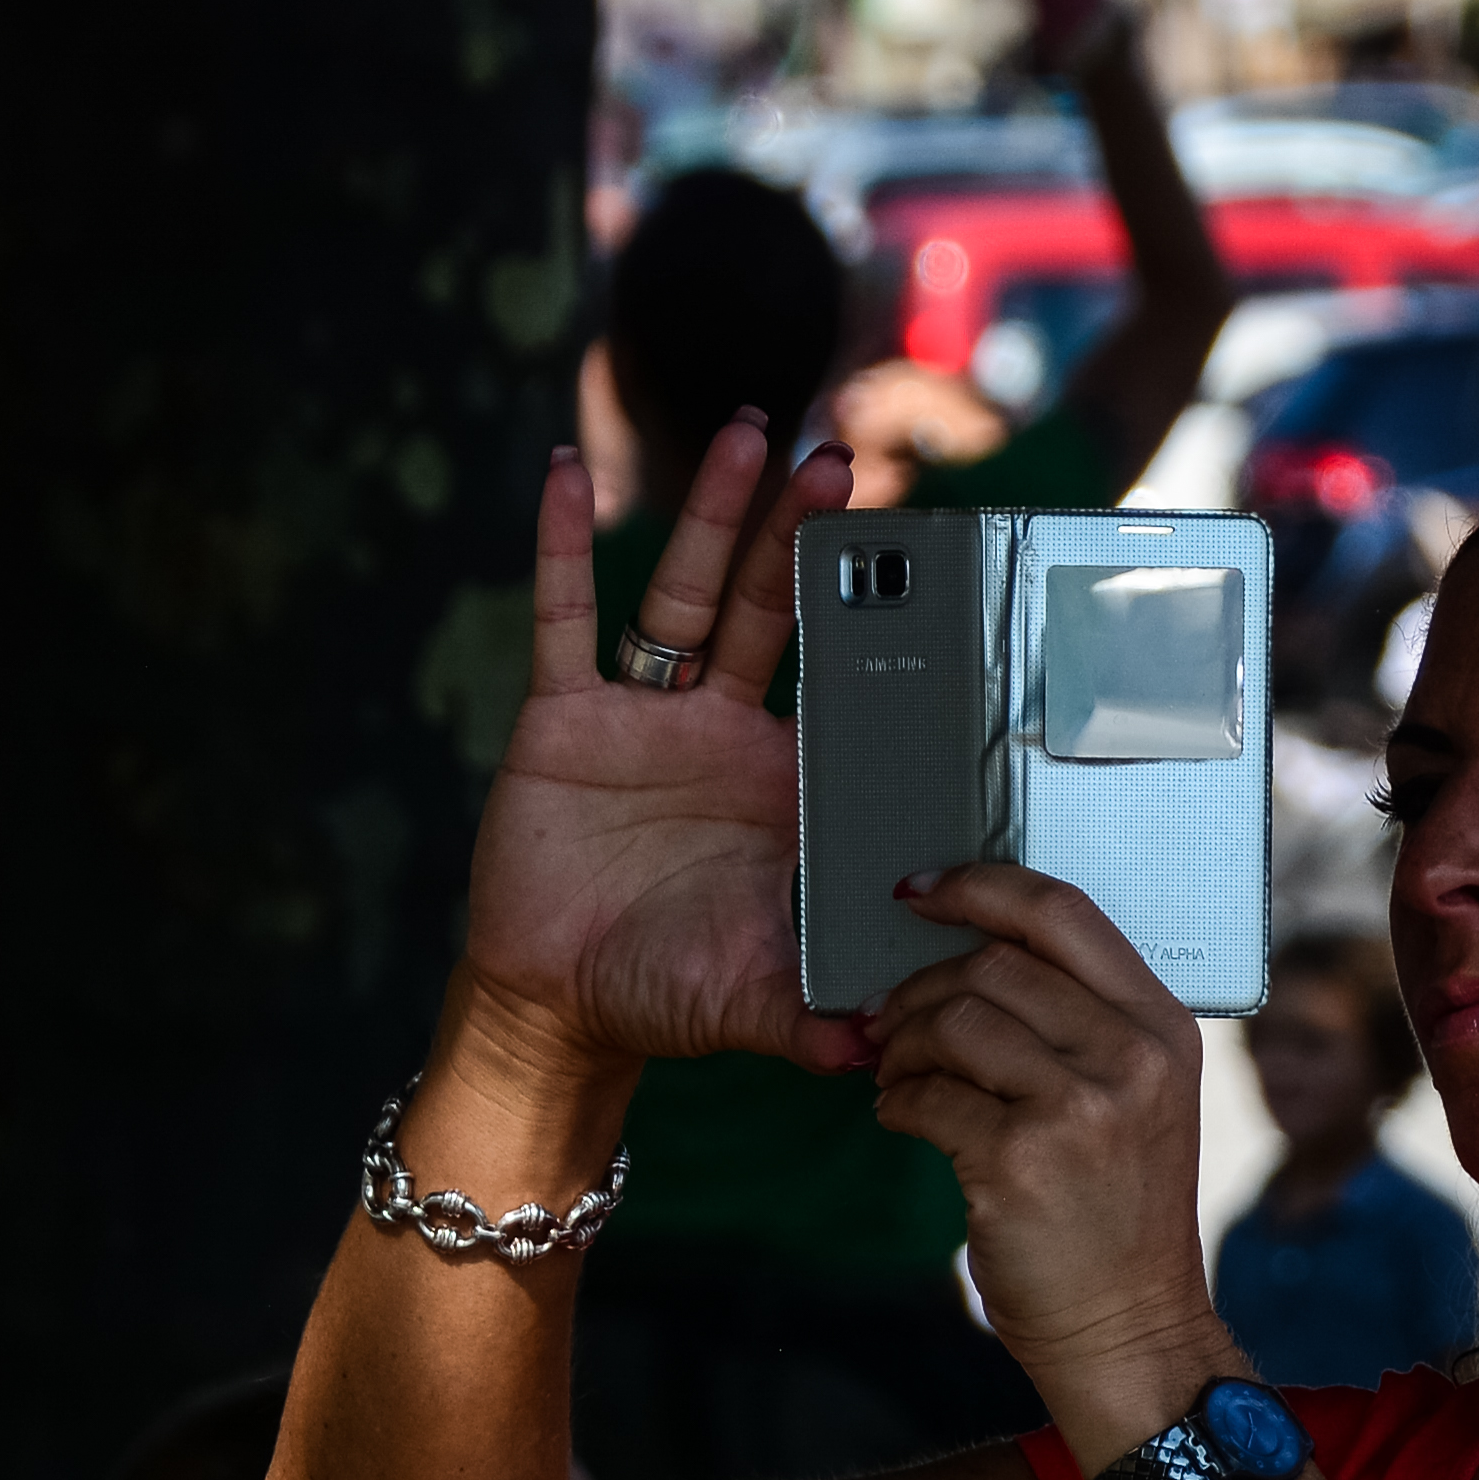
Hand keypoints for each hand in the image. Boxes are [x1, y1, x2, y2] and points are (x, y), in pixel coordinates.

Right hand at [465, 418, 865, 1076]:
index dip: (877, 633)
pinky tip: (563, 470)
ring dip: (715, 515)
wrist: (557, 1005)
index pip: (843, 691)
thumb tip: (882, 1047)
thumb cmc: (664, 997)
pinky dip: (560, 544)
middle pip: (775, 613)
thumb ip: (810, 1014)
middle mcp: (724, 734)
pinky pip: (565, 617)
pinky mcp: (564, 717)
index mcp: (785, 787)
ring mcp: (646, 717)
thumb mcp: (749, 1003)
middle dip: (805, 538)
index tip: (921, 567)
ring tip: (749, 433)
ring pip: (687, 594)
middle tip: (844, 456)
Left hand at [865, 866, 1235, 1424]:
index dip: (979, 886)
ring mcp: (1076, 1110)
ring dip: (901, 1046)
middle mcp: (1129, 1058)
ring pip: (951, 1022)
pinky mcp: (1017, 1163)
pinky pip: (924, 1099)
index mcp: (1162, 1027)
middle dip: (920, 988)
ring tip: (895, 1078)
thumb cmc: (1118, 1214)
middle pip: (992, 965)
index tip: (917, 890)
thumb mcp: (1138, 1101)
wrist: (1130, 1329)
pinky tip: (900, 1120)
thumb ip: (1083, 1025)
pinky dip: (895, 1104)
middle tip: (887, 1023)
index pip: (1063, 913)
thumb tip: (971, 958)